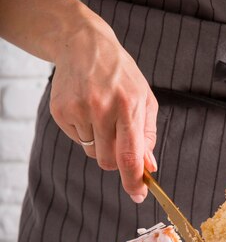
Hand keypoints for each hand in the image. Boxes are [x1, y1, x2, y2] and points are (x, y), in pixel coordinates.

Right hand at [50, 15, 157, 201]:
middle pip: (107, 161)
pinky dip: (84, 132)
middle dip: (115, 159)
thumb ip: (148, 134)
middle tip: (117, 137)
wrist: (84, 45)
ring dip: (99, 143)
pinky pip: (77, 140)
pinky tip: (86, 109)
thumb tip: (148, 167)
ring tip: (101, 114)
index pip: (130, 156)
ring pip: (92, 152)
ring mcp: (78, 110)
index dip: (134, 181)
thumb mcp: (145, 98)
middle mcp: (102, 108)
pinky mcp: (61, 112)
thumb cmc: (121, 75)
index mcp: (128, 106)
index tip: (138, 195)